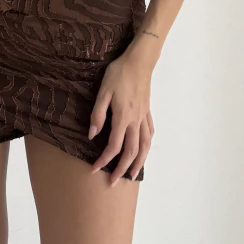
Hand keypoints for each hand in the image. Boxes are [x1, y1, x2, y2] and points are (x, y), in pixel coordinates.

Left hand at [87, 44, 154, 183]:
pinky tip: (144, 150)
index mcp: (123, 117)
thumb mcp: (103, 92)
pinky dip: (147, 146)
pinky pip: (150, 134)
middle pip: (131, 152)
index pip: (114, 146)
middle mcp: (136, 121)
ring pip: (144, 146)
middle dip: (122, 169)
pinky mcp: (148, 111)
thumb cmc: (118, 74)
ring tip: (133, 175)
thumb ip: (98, 114)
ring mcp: (144, 117)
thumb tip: (93, 135)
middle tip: (113, 182)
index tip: (95, 169)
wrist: (139, 61)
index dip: (104, 160)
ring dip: (139, 163)